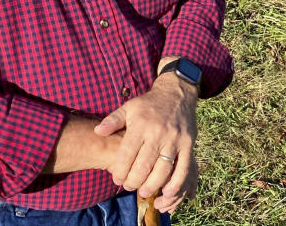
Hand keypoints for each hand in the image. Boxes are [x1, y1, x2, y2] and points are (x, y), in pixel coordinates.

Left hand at [94, 73, 197, 207]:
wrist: (176, 93)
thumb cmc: (149, 104)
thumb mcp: (128, 107)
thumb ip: (112, 120)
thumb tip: (97, 132)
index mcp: (140, 125)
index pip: (127, 153)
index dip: (120, 170)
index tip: (117, 179)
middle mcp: (157, 133)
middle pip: (144, 165)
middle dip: (133, 181)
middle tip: (128, 187)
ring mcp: (174, 140)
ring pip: (162, 170)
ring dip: (152, 185)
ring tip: (143, 192)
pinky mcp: (188, 144)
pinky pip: (183, 168)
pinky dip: (176, 183)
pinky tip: (167, 192)